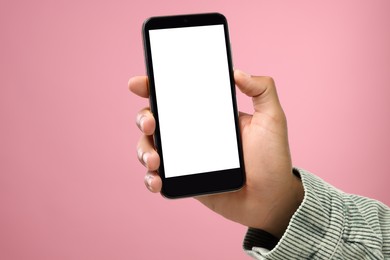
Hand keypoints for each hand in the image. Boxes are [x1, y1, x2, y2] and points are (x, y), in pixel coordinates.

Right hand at [129, 70, 303, 237]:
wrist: (271, 199)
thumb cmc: (272, 159)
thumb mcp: (272, 119)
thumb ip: (263, 90)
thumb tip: (236, 71)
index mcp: (207, 115)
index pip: (176, 96)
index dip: (153, 87)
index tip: (140, 83)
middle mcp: (191, 133)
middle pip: (155, 119)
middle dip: (143, 117)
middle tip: (151, 123)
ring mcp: (185, 157)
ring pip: (151, 146)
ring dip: (144, 149)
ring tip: (155, 159)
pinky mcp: (183, 179)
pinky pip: (158, 175)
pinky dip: (150, 177)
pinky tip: (157, 179)